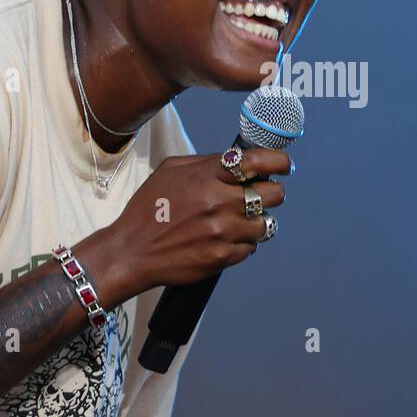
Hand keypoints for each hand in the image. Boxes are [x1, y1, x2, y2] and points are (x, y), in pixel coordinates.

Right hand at [77, 148, 290, 307]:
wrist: (131, 251)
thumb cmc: (148, 209)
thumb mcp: (170, 171)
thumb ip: (206, 162)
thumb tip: (237, 160)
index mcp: (207, 176)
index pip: (258, 162)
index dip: (279, 162)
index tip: (285, 166)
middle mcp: (218, 202)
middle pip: (274, 194)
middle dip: (272, 193)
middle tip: (261, 196)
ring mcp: (222, 231)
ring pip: (266, 224)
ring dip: (256, 222)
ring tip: (236, 222)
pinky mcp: (222, 257)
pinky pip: (251, 248)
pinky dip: (242, 244)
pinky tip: (222, 240)